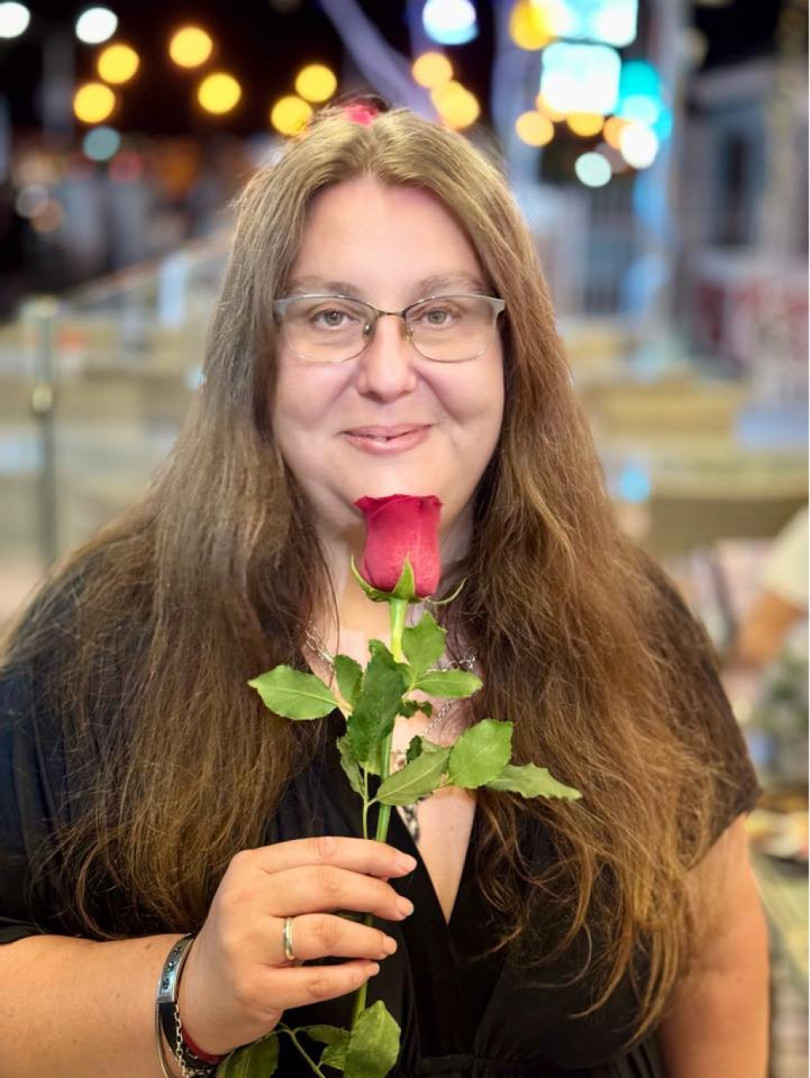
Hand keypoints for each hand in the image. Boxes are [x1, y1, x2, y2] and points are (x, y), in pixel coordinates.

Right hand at [177, 835, 416, 1054]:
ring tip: (386, 944)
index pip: (321, 850)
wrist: (197, 990)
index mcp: (253, 865)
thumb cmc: (247, 933)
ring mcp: (247, 945)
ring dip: (367, 937)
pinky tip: (366, 970)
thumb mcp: (267, 893)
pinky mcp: (254, 989)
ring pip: (325, 932)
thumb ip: (312, 877)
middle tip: (401, 908)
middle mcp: (245, 899)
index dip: (369, 855)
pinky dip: (350, 975)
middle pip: (326, 886)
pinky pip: (316, 982)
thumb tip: (381, 874)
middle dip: (375, 894)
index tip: (403, 865)